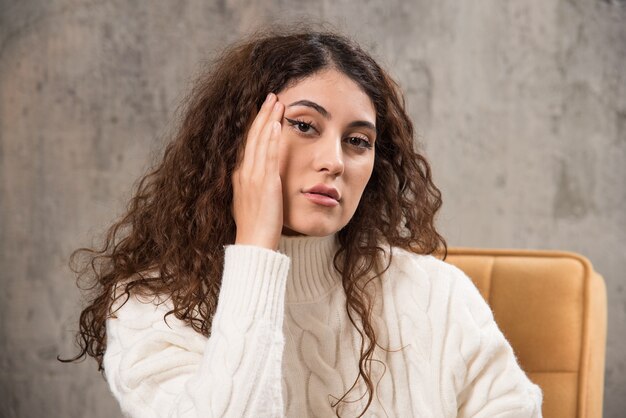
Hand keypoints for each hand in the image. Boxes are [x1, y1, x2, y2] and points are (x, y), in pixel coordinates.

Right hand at [232, 93, 283, 249]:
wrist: (254, 244)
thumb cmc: (256, 228)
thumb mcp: (252, 202)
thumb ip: (256, 187)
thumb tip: (262, 180)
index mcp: (240, 176)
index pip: (248, 144)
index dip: (256, 125)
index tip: (263, 110)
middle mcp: (243, 173)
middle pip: (252, 137)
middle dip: (262, 114)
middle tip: (271, 96)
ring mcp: (252, 177)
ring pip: (259, 141)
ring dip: (268, 119)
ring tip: (276, 101)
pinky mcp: (265, 183)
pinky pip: (267, 155)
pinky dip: (270, 138)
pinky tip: (276, 124)